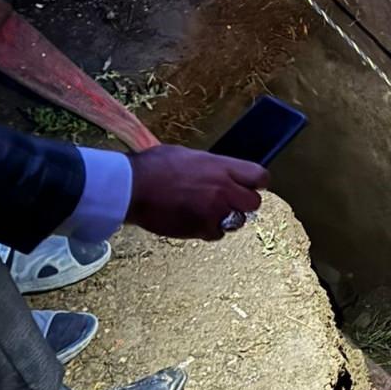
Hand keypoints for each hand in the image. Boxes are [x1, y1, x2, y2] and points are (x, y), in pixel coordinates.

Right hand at [126, 146, 268, 240]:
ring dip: (226, 218)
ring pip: (237, 221)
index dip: (256, 182)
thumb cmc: (152, 167)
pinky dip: (208, 230)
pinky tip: (194, 220)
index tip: (250, 185)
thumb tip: (218, 171)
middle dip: (243, 203)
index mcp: (221, 167)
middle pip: (254, 203)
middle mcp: (223, 190)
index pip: (260, 176)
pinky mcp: (202, 229)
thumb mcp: (187, 155)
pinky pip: (217, 234)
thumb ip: (210, 166)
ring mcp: (214, 212)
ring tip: (206, 210)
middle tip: (229, 201)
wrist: (130, 188)